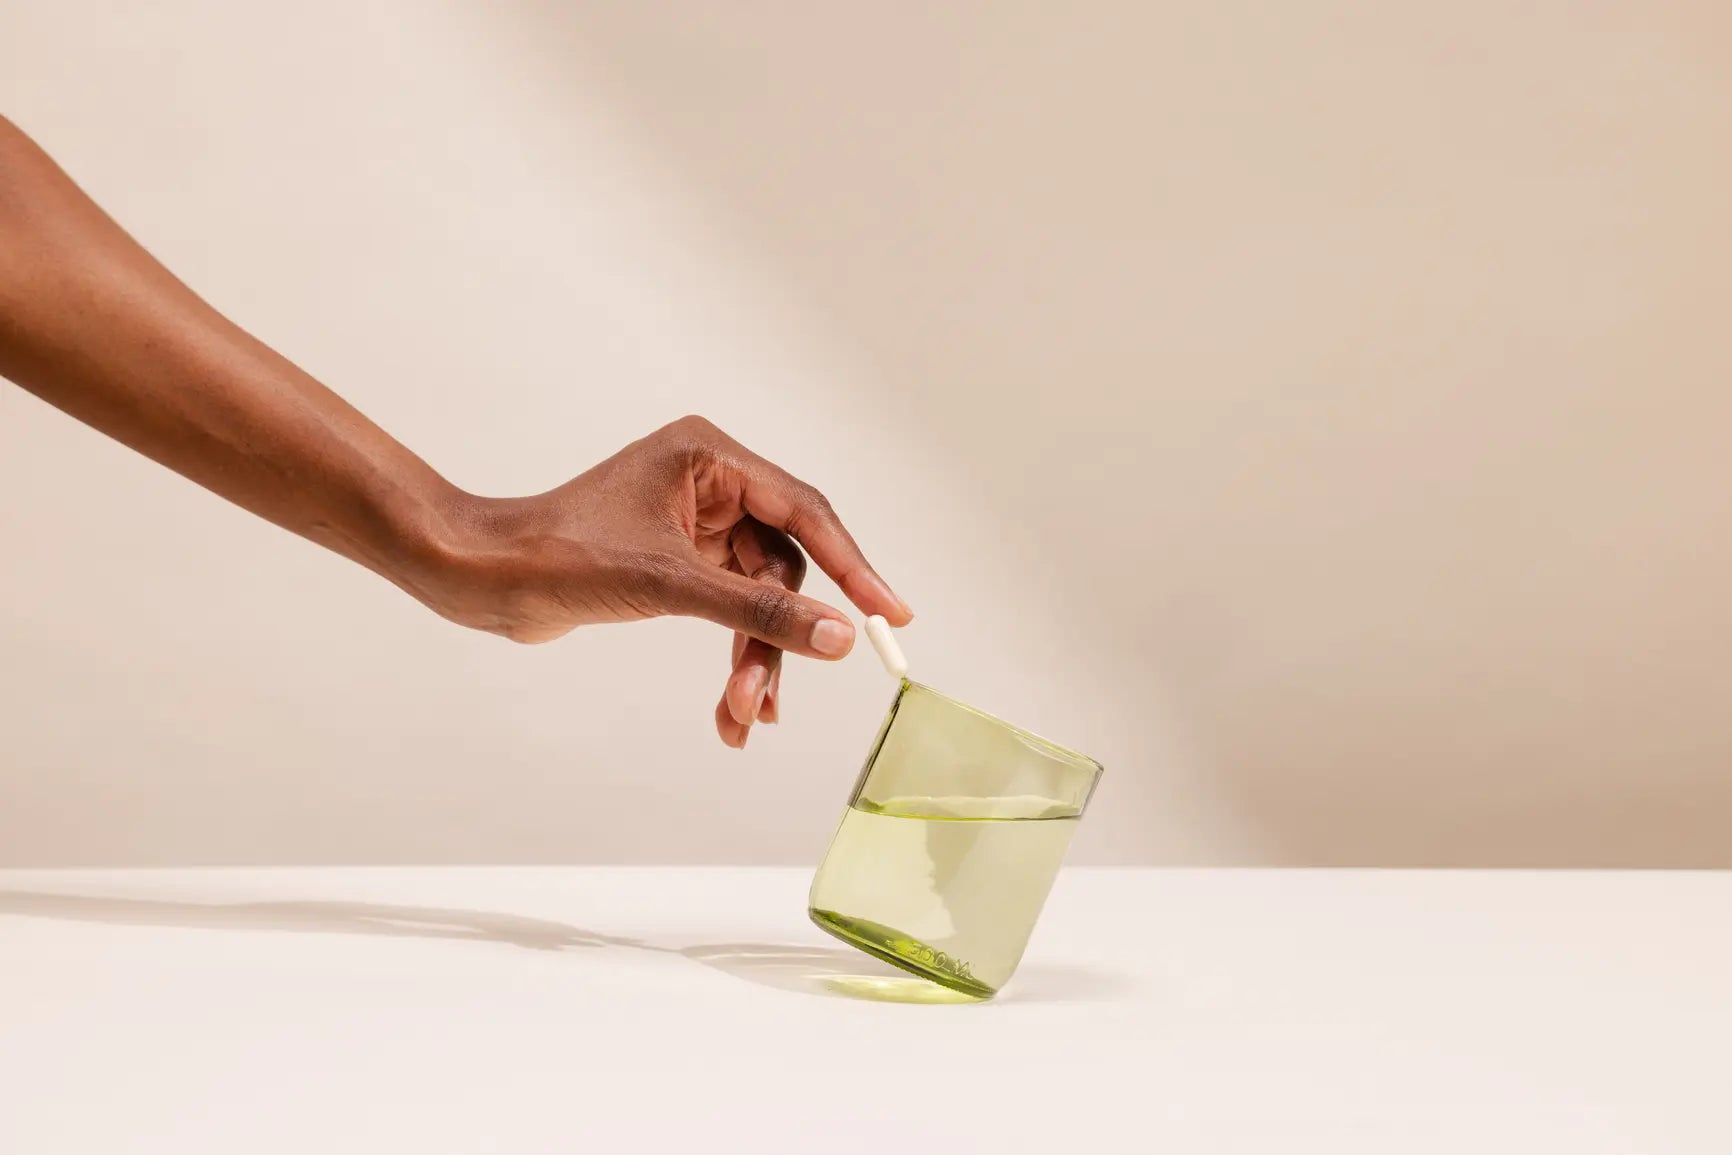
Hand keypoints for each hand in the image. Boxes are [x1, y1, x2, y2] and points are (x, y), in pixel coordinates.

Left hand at [425, 416, 912, 747]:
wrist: (477, 578)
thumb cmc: (555, 557)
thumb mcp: (667, 584)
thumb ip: (758, 609)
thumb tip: (839, 636)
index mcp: (710, 456)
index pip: (804, 513)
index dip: (854, 567)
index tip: (893, 616)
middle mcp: (708, 481)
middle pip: (780, 566)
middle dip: (776, 638)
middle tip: (769, 703)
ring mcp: (692, 523)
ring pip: (756, 597)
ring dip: (753, 659)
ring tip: (740, 720)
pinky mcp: (676, 560)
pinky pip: (728, 609)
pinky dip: (732, 655)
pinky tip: (730, 711)